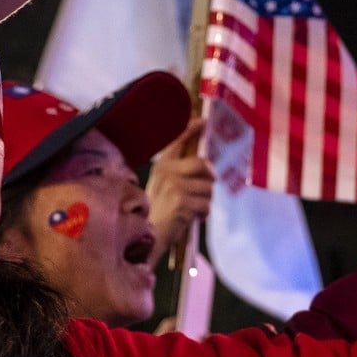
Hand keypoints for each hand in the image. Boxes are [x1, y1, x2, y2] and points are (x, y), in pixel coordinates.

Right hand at [146, 117, 212, 264]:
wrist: (147, 235)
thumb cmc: (155, 211)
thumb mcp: (162, 185)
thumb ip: (178, 173)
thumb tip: (205, 167)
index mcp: (162, 165)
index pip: (179, 140)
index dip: (192, 129)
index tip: (204, 121)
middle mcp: (168, 171)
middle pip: (203, 164)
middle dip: (210, 178)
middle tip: (207, 187)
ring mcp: (176, 186)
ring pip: (208, 188)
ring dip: (205, 201)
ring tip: (193, 209)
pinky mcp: (183, 202)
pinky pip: (206, 205)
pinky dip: (203, 214)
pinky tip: (193, 218)